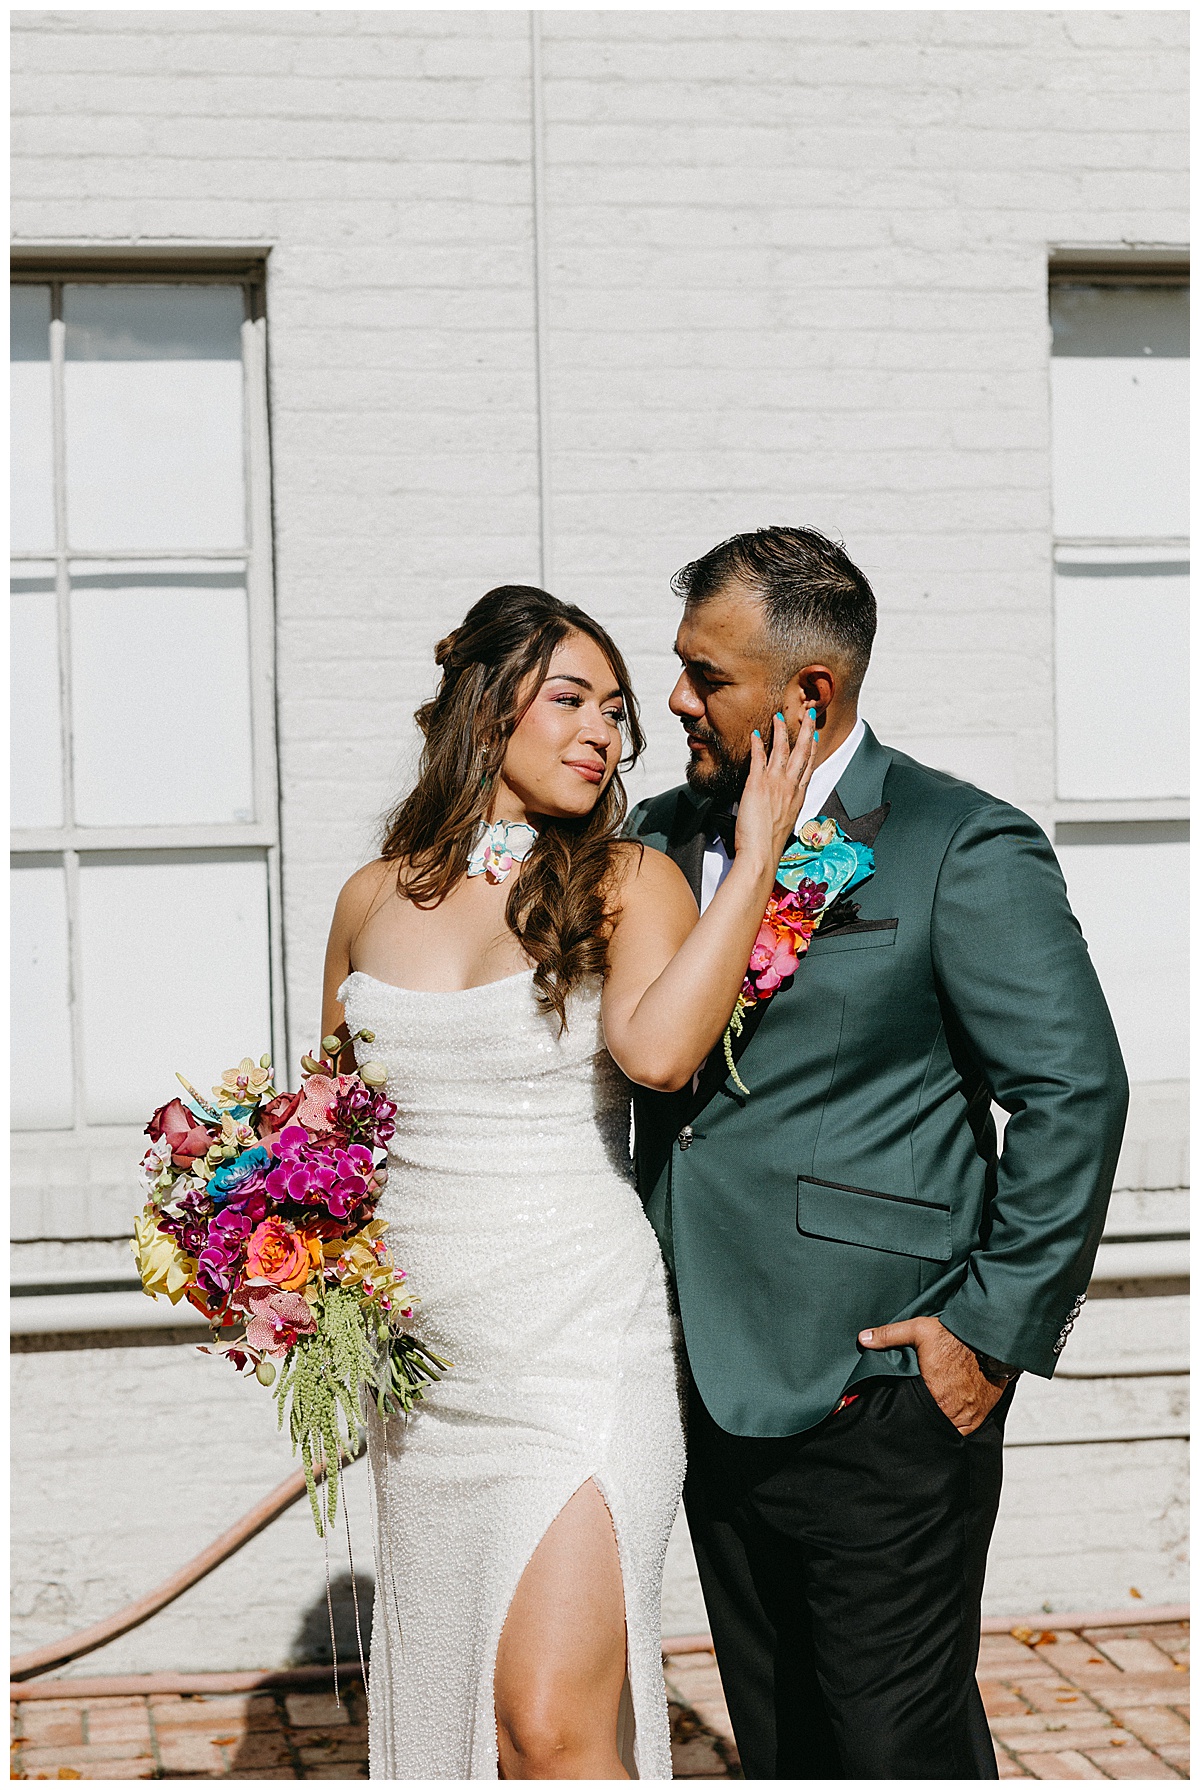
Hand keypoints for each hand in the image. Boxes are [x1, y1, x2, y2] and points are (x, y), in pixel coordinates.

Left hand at [734, 709, 818, 874]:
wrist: (761, 855)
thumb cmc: (769, 845)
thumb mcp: (784, 823)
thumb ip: (783, 808)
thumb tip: (777, 804)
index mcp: (798, 797)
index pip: (809, 766)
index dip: (812, 748)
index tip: (813, 736)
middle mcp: (790, 787)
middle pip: (802, 752)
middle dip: (806, 730)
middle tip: (809, 713)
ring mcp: (775, 784)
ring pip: (782, 750)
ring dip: (781, 731)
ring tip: (779, 716)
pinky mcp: (757, 785)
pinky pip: (758, 758)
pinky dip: (756, 744)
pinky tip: (755, 734)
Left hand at [858, 1315, 1005, 1435]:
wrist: (989, 1337)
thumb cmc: (956, 1335)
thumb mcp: (919, 1329)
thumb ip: (889, 1336)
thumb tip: (863, 1339)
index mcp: (934, 1397)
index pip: (914, 1417)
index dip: (907, 1416)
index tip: (903, 1414)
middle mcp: (954, 1412)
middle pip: (932, 1427)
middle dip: (923, 1422)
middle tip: (915, 1415)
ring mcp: (970, 1415)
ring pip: (950, 1431)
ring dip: (941, 1425)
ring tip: (931, 1416)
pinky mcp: (983, 1413)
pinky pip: (967, 1429)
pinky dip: (958, 1425)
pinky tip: (950, 1416)